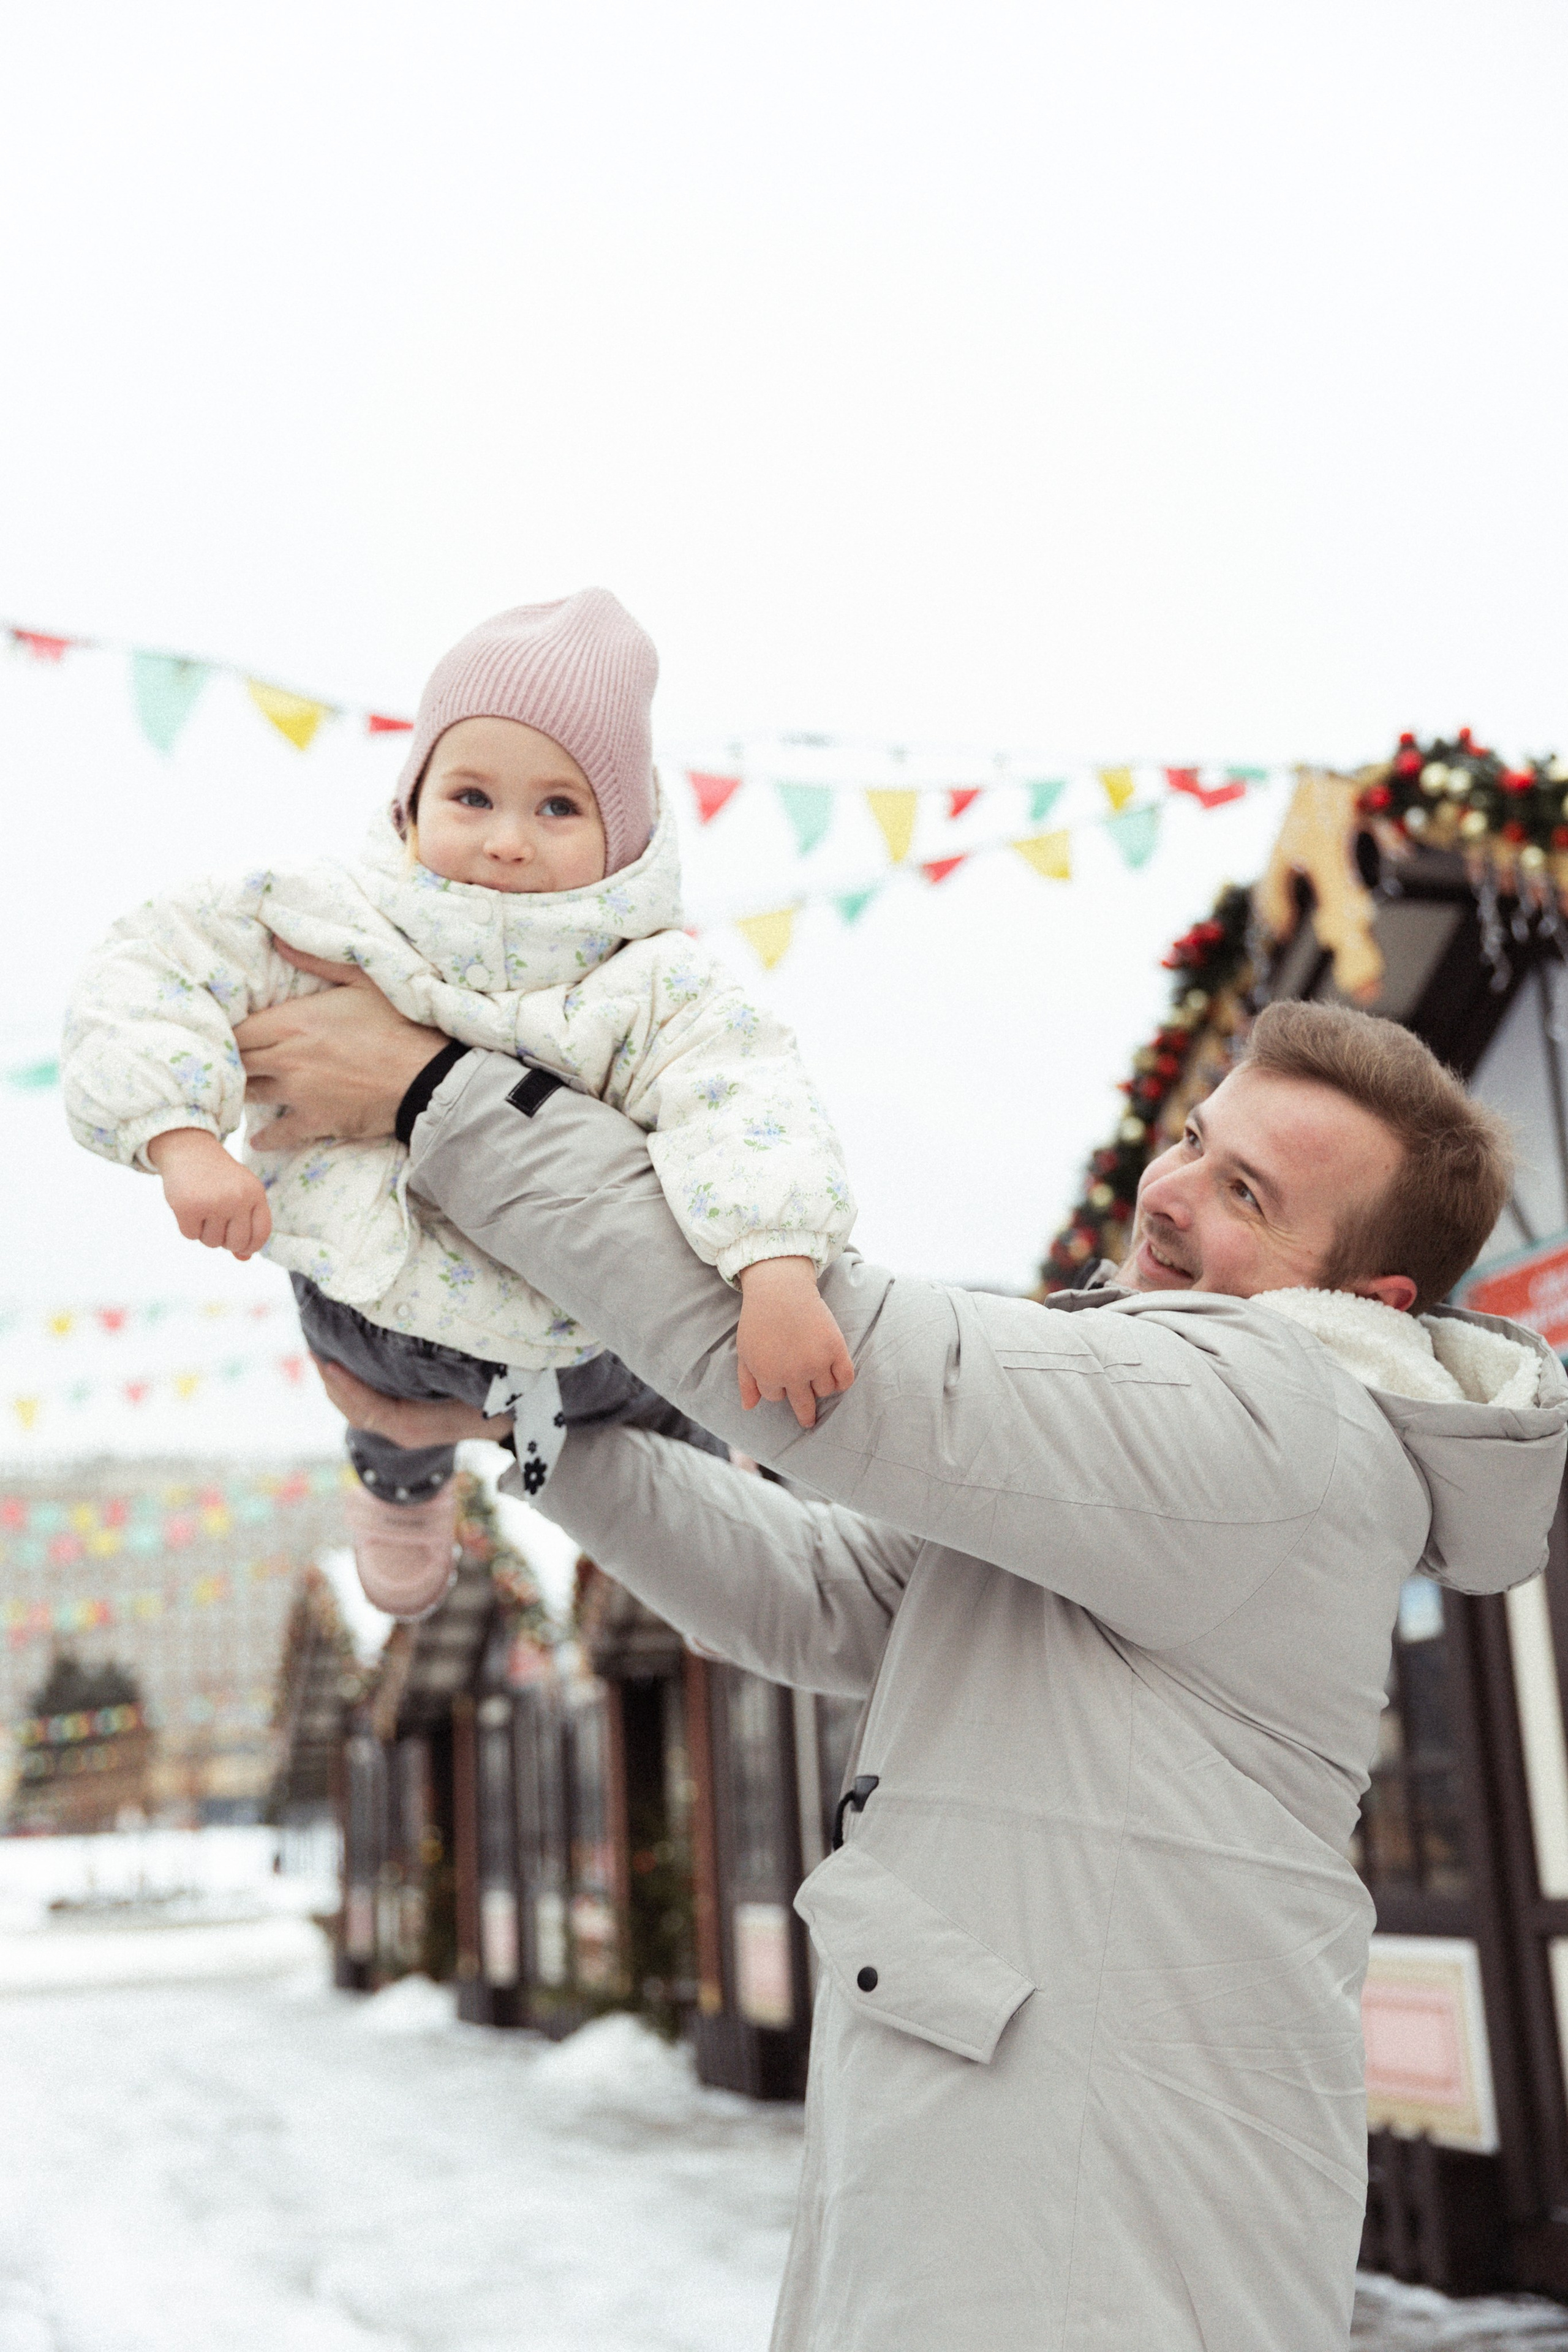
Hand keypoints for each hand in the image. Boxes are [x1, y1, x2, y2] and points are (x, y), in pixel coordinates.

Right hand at [148, 1128, 271, 1259]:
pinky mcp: (188, 1207)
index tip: (241, 1246)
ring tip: (203, 1210)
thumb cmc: (219, 1177)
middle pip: (236, 1243)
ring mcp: (213, 1202)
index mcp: (255, 1193)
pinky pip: (191, 1236)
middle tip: (217, 1223)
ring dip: (205, 1233)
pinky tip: (189, 1208)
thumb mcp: (239, 1194)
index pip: (261, 1234)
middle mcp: (237, 1198)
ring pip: (212, 1242)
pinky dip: (188, 1227)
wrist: (189, 1150)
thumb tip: (244, 1259)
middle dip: (225, 1241)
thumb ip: (245, 1225)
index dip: (251, 1246)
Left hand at [236, 946, 447, 1150]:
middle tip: (230, 1059)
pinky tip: (259, 1137)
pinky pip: (276, 1134)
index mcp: (292, 1023)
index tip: (228, 1031)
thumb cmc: (398, 1025)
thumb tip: (278, 940)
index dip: (227, 1031)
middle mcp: (287, 1059)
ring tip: (241, 1088)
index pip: (236, 1030)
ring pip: (249, 1095)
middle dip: (232, 1060)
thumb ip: (315, 960)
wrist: (427, 1078)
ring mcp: (298, 1094)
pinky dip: (265, 1137)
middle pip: (237, 1062)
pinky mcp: (314, 1121)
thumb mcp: (362, 981)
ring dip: (244, 1091)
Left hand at [312, 1356, 516, 1446]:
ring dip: (339, 1389)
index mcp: (416, 1425)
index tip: (328, 1361)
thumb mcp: (474, 1381)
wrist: (516, 1421)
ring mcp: (405, 1431)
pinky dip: (352, 1392)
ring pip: (359, 1413)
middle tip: (314, 1352)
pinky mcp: (407, 1423)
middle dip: (333, 1385)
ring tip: (322, 1359)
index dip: (347, 1386)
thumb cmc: (499, 1396)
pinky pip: (369, 1409)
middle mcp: (405, 1432)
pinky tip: (346, 1371)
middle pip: (356, 1412)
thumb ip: (442, 1365)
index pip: (370, 1408)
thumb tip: (412, 1333)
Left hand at [735, 1255, 855, 1428]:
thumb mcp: (745, 1351)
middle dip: (806, 1415)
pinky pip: (845, 1378)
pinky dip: (842, 1381)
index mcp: (768, 1376)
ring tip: (819, 1374)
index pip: (777, 1397)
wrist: (781, 1288)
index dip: (779, 1386)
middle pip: (804, 1406)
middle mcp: (793, 1374)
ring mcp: (816, 1363)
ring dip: (821, 1386)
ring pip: (825, 1391)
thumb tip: (749, 1407)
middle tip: (809, 1420)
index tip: (782, 1375)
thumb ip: (746, 1382)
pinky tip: (838, 1377)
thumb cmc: (759, 1319)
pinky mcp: (835, 1350)